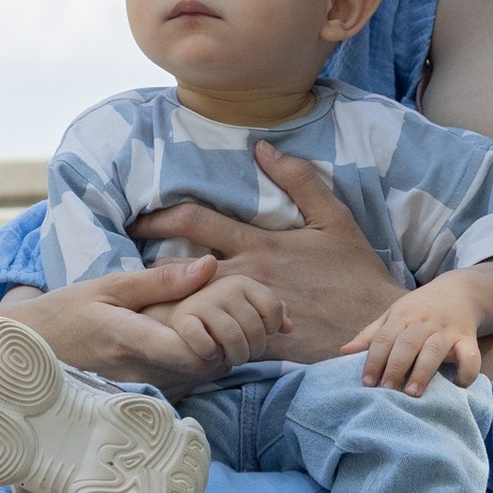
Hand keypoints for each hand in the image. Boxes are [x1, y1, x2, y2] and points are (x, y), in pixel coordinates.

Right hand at [5, 263, 252, 389]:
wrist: (29, 351)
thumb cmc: (67, 312)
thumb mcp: (108, 286)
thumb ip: (160, 280)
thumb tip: (210, 266)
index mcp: (129, 339)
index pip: (191, 350)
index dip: (218, 336)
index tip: (222, 315)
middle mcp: (136, 373)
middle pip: (201, 370)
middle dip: (221, 346)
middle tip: (224, 320)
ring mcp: (135, 392)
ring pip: (193, 382)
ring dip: (209, 358)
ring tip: (209, 332)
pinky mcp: (135, 400)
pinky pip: (177, 388)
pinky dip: (191, 369)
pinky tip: (187, 349)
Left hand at [129, 146, 403, 363]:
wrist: (375, 327)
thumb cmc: (356, 274)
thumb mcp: (334, 219)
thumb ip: (300, 180)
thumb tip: (263, 147)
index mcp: (259, 243)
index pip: (194, 220)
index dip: (157, 216)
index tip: (134, 218)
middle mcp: (246, 276)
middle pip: (177, 267)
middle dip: (143, 265)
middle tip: (117, 266)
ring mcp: (246, 313)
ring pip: (187, 307)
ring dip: (159, 305)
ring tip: (133, 304)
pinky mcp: (254, 345)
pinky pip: (210, 343)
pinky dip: (187, 341)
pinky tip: (167, 342)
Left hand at [344, 282, 486, 395]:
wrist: (460, 291)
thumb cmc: (419, 309)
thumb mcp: (393, 315)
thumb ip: (371, 335)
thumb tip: (343, 352)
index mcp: (402, 317)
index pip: (384, 338)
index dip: (374, 360)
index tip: (366, 382)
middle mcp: (424, 323)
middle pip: (407, 344)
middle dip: (395, 367)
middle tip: (386, 390)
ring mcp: (447, 331)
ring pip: (434, 350)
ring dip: (423, 372)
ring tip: (412, 393)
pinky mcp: (468, 338)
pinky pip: (470, 355)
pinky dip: (467, 371)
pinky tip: (458, 385)